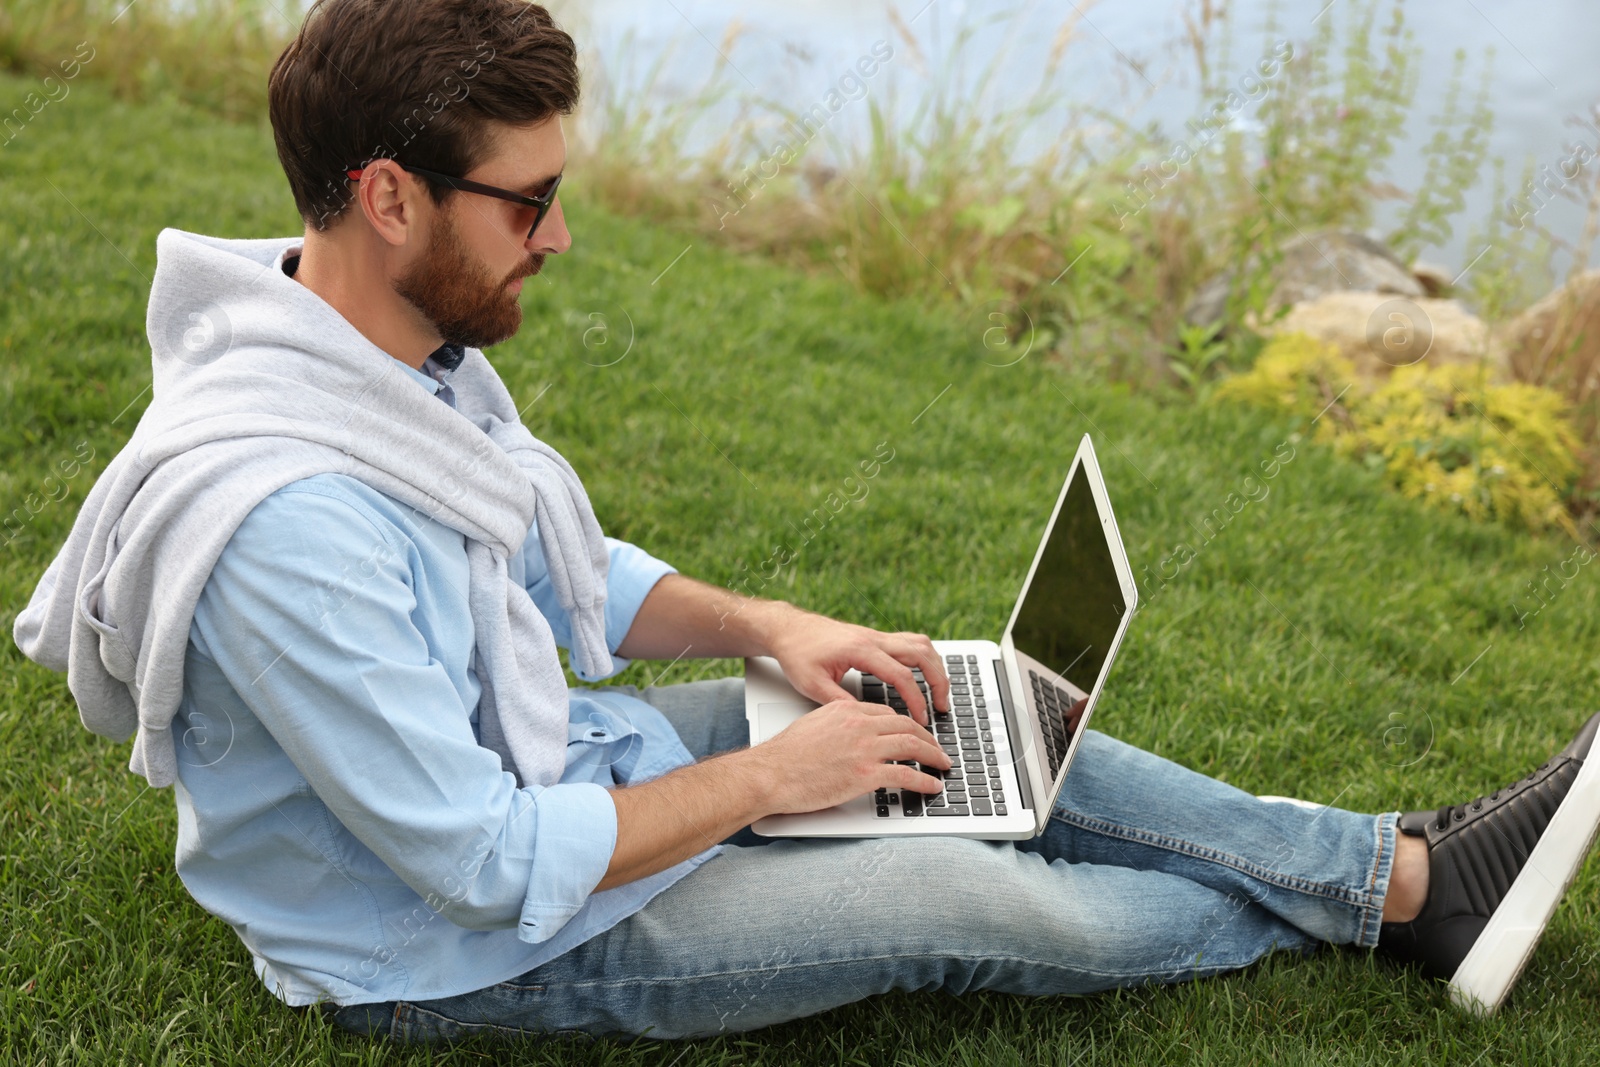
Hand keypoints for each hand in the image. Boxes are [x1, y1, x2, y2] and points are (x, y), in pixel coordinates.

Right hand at [745, 699, 950, 814]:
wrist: (770, 774)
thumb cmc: (784, 756)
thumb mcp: (812, 725)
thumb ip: (836, 724)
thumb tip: (849, 735)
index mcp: (845, 709)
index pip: (887, 713)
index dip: (907, 724)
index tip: (915, 733)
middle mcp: (858, 724)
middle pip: (906, 725)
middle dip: (928, 738)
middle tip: (937, 748)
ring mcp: (863, 748)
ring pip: (912, 745)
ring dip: (933, 756)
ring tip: (942, 765)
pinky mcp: (865, 774)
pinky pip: (906, 775)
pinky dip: (925, 781)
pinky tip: (932, 786)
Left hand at [764, 612, 950, 723]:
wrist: (788, 629)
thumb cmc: (797, 653)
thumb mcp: (811, 684)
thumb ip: (838, 702)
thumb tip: (864, 722)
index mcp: (861, 650)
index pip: (901, 675)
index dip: (916, 700)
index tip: (922, 720)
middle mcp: (873, 639)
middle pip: (922, 654)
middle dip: (938, 681)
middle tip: (942, 707)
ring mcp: (876, 635)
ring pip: (920, 644)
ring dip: (935, 667)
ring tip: (939, 693)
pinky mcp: (875, 637)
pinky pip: (910, 643)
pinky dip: (924, 659)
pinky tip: (923, 675)